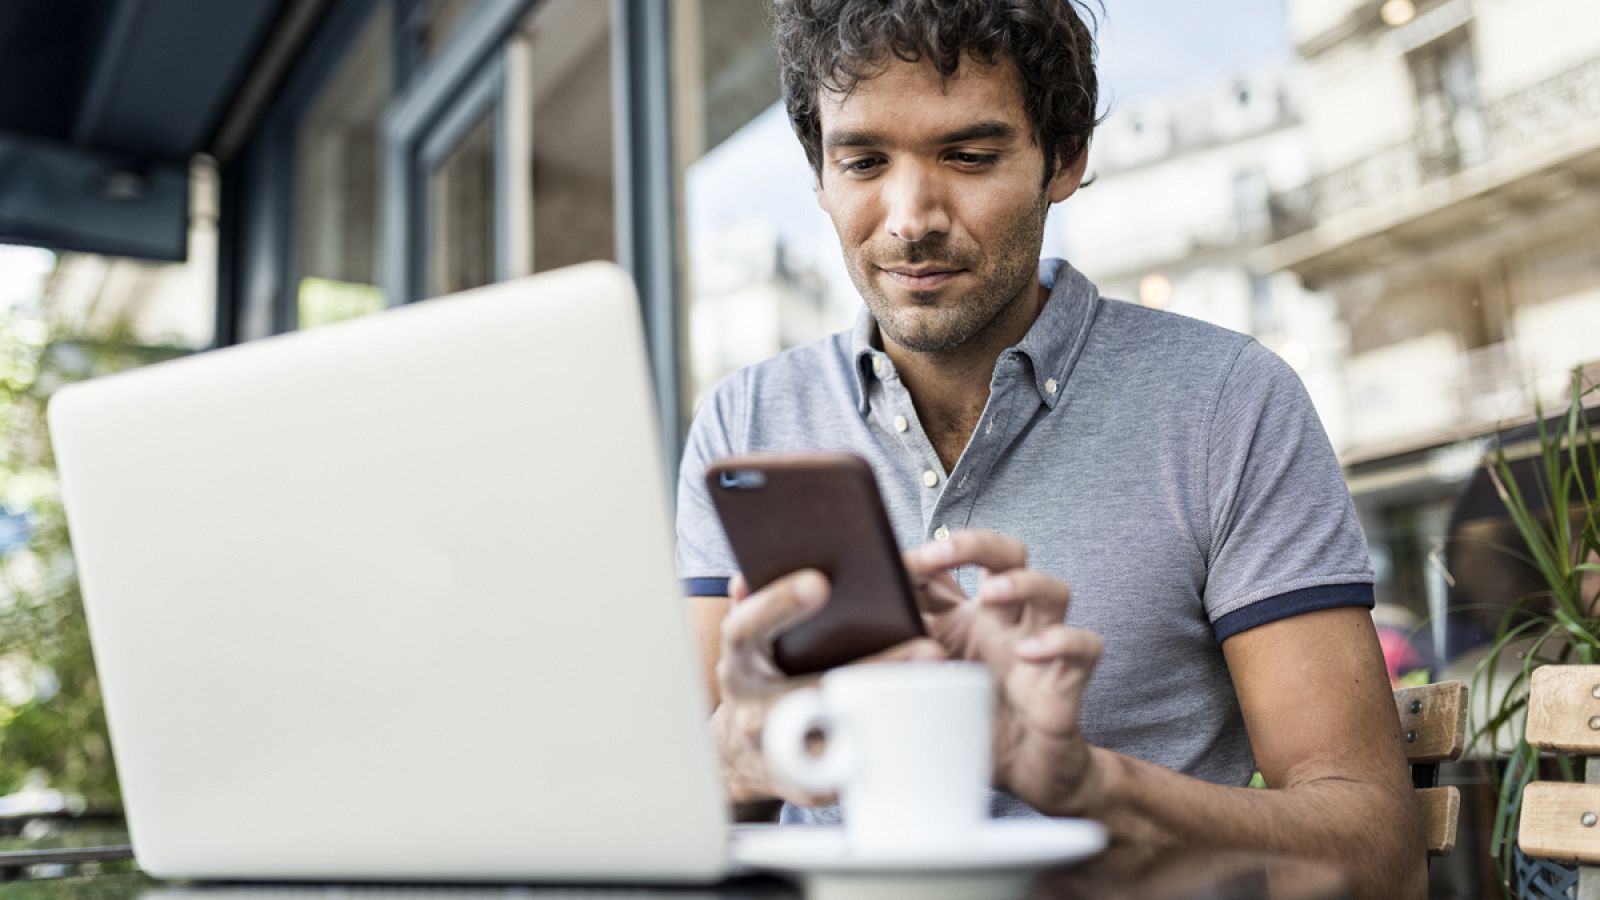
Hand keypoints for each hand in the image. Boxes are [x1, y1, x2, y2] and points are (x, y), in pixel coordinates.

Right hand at [711, 569, 944, 807]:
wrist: (742, 755)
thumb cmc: (759, 682)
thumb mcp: (747, 644)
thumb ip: (755, 608)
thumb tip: (747, 576)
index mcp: (738, 664)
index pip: (745, 629)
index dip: (778, 605)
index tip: (820, 582)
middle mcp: (752, 710)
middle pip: (811, 689)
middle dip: (872, 669)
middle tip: (927, 646)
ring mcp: (781, 752)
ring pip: (842, 734)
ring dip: (895, 712)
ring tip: (940, 686)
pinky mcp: (811, 784)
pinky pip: (856, 766)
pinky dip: (893, 744)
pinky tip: (931, 723)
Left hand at [903, 529, 1104, 814]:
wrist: (1021, 776)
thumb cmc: (969, 723)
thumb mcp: (920, 686)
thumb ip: (895, 657)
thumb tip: (847, 635)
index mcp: (967, 615)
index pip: (953, 562)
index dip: (927, 553)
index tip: (898, 561)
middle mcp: (1005, 621)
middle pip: (1009, 554)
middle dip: (977, 543)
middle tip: (941, 553)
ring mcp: (1040, 645)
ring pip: (1052, 590)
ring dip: (1024, 582)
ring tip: (993, 593)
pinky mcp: (1067, 678)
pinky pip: (1084, 645)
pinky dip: (1062, 641)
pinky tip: (1032, 652)